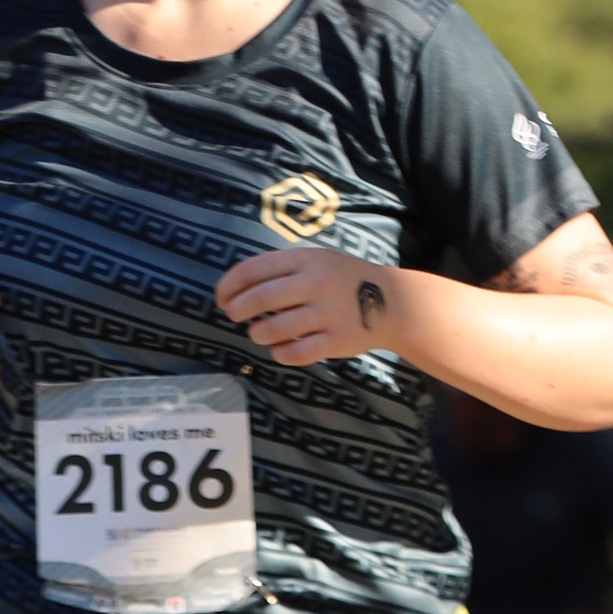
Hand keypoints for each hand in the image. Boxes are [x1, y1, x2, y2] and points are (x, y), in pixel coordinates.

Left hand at [214, 244, 390, 365]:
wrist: (392, 302)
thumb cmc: (342, 279)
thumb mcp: (316, 259)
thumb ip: (281, 268)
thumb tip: (236, 286)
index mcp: (306, 260)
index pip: (254, 269)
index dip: (229, 285)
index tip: (221, 297)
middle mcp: (315, 284)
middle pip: (259, 299)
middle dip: (237, 309)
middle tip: (233, 314)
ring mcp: (326, 314)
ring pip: (273, 330)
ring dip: (257, 333)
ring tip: (259, 332)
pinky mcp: (334, 342)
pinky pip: (294, 353)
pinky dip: (280, 353)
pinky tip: (280, 348)